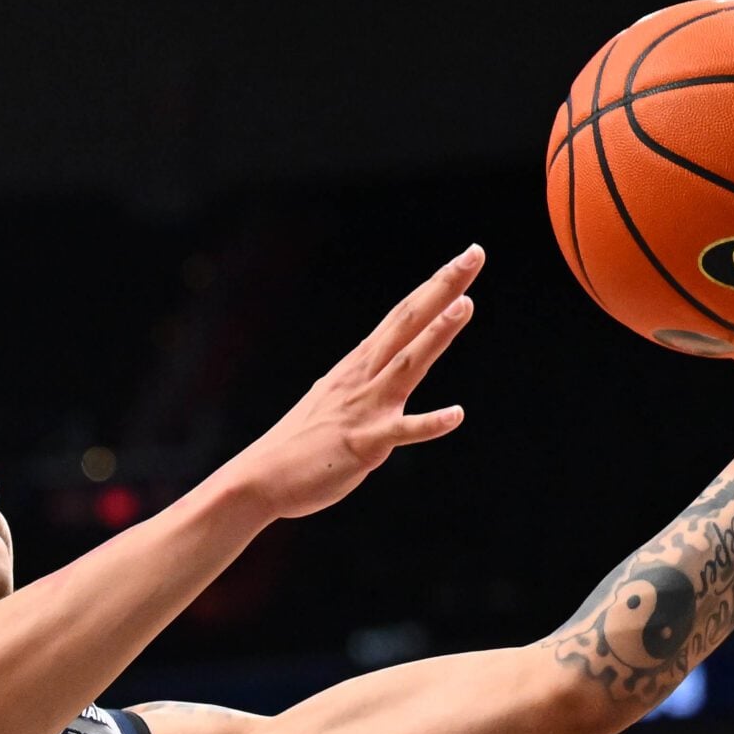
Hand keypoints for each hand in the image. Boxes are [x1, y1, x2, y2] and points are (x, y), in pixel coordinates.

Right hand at [220, 245, 482, 520]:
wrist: (260, 478)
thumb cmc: (301, 442)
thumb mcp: (337, 397)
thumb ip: (366, 380)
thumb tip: (382, 366)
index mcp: (359, 364)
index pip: (404, 315)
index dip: (436, 285)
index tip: (467, 257)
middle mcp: (363, 377)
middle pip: (408, 324)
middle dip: (442, 289)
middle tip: (473, 255)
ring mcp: (363, 408)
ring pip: (406, 365)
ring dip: (436, 335)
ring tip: (466, 305)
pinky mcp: (363, 444)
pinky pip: (400, 433)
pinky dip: (428, 423)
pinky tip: (456, 414)